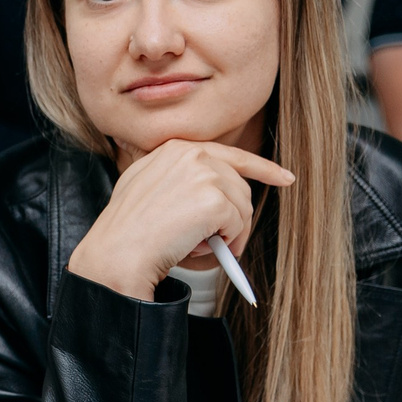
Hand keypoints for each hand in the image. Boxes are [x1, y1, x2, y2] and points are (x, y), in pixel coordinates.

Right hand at [66, 139, 293, 300]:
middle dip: (236, 216)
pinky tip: (201, 247)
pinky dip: (228, 242)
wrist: (117, 253)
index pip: (228, 153)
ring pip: (242, 206)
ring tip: (202, 245)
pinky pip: (239, 224)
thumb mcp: (145, 188)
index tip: (284, 177)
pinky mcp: (213, 198)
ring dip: (231, 233)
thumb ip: (176, 179)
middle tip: (223, 241)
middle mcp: (191, 153)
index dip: (261, 168)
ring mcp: (203, 174)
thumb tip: (216, 195)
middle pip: (239, 184)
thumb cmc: (126, 232)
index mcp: (174, 148)